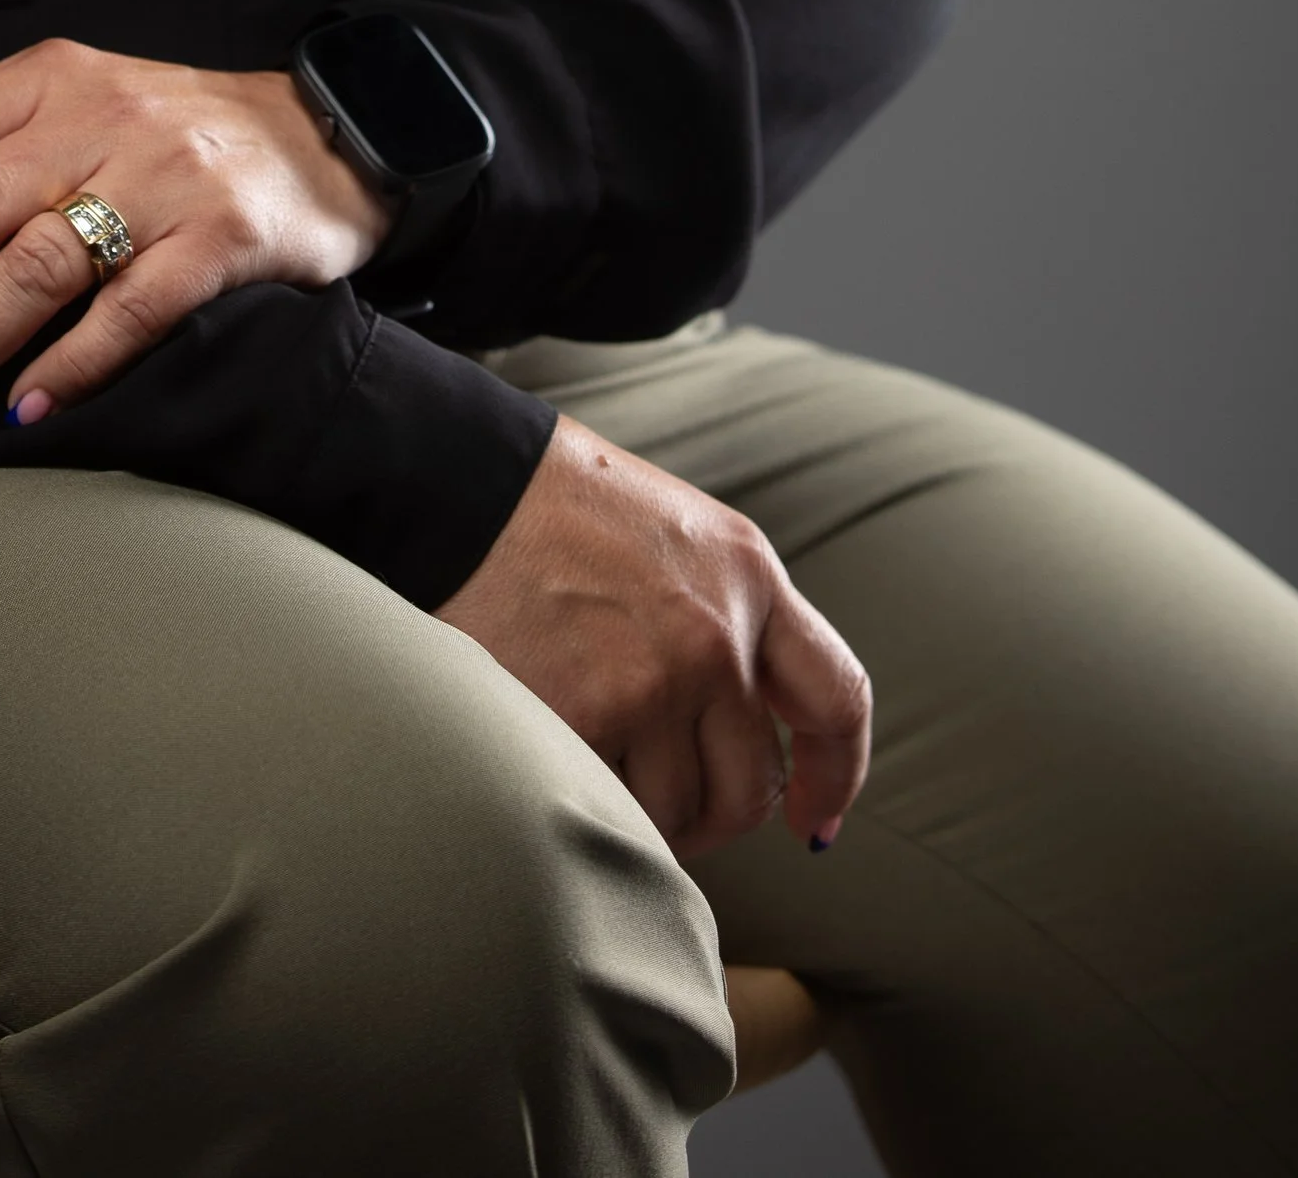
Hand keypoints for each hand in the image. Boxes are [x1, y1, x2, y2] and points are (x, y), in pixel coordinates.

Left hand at [0, 37, 399, 433]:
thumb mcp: (81, 107)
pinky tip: (24, 409)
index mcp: (48, 78)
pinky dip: (68, 365)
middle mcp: (99, 115)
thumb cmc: (175, 136)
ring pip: (35, 265)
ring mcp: (165, 174)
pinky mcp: (223, 236)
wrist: (329, 133)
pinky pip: (129, 310)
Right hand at [435, 414, 870, 862]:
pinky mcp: (582, 715)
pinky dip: (586, 801)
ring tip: (593, 766)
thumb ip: (724, 614)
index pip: (837, 697)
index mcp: (748, 574)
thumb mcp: (675, 532)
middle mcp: (715, 634)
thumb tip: (746, 726)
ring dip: (641, 813)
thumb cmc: (554, 506)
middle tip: (669, 811)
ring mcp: (652, 679)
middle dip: (713, 815)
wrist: (459, 479)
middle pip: (751, 786)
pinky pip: (608, 806)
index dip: (836, 775)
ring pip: (677, 812)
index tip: (813, 819)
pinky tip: (554, 761)